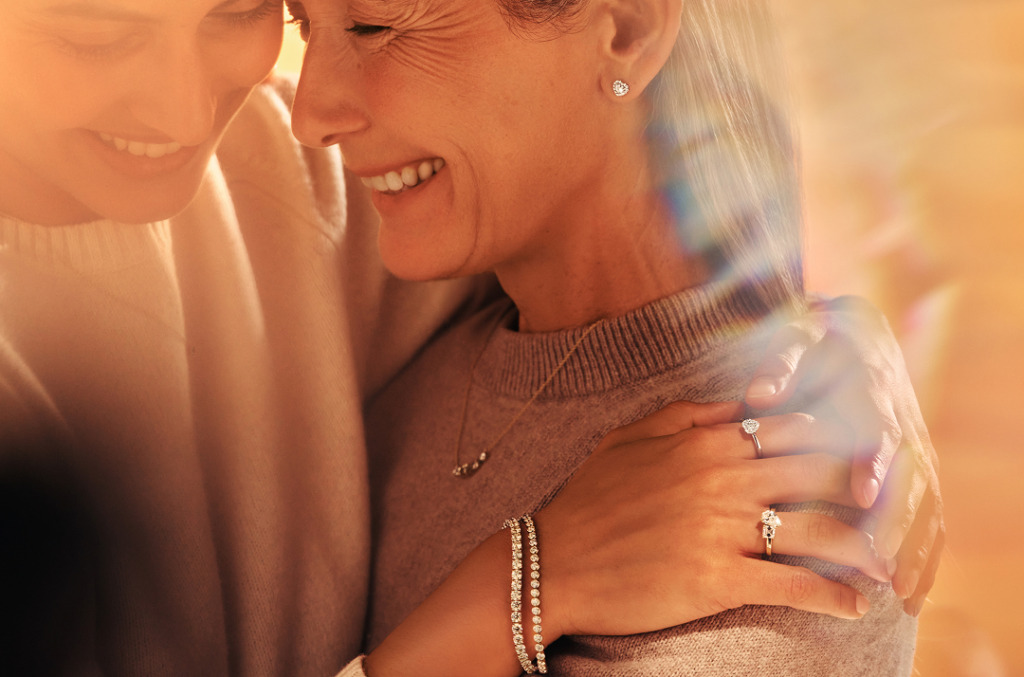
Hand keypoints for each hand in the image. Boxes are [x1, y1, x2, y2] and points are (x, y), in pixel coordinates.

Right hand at [536, 400, 892, 639]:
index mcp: (708, 442)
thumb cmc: (589, 499)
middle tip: (891, 508)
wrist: (553, 563)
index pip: (797, 429)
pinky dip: (832, 597)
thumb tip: (740, 402)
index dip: (839, 441)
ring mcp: (723, 530)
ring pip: (821, 530)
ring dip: (865, 548)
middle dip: (866, 489)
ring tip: (887, 563)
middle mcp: (724, 479)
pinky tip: (854, 606)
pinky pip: (793, 585)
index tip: (861, 458)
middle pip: (823, 474)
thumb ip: (689, 414)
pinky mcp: (718, 580)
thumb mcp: (631, 437)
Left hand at [744, 295, 943, 614]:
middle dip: (900, 525)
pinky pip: (929, 517)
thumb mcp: (797, 340)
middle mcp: (901, 424)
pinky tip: (914, 594)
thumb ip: (781, 364)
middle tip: (884, 567)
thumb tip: (759, 393)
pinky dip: (926, 555)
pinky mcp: (915, 472)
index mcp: (872, 391)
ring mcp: (912, 451)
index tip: (862, 493)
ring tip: (901, 594)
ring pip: (926, 504)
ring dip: (918, 550)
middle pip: (910, 479)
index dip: (872, 461)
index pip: (877, 429)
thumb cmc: (818, 343)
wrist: (859, 334)